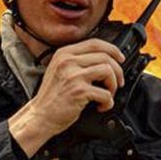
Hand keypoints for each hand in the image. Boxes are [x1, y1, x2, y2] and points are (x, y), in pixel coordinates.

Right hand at [8, 38, 124, 156]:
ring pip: (108, 71)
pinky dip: (108, 102)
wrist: (40, 116)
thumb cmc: (51, 97)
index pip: (95, 43)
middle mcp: (68, 61)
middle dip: (117, 71)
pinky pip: (105, 93)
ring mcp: (73, 75)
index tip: (120, 58)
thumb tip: (105, 60)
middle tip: (117, 83)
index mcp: (64, 54)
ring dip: (113, 85)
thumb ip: (77, 61)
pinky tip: (100, 106)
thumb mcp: (59, 70)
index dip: (112, 50)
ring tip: (107, 94)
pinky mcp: (79, 91)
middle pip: (105, 57)